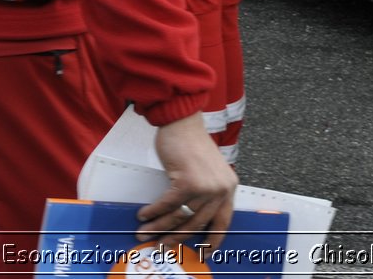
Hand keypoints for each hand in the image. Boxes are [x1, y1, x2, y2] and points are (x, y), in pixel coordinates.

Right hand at [135, 113, 237, 251]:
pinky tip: (144, 215)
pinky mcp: (188, 182)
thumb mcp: (208, 170)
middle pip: (196, 224)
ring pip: (179, 216)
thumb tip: (187, 218)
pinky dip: (153, 212)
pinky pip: (167, 204)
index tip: (205, 251)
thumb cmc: (191, 142)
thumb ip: (205, 192)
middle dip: (176, 237)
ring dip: (159, 227)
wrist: (182, 121)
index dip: (213, 238)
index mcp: (228, 187)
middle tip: (162, 246)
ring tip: (145, 233)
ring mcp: (205, 187)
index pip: (223, 221)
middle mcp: (220, 189)